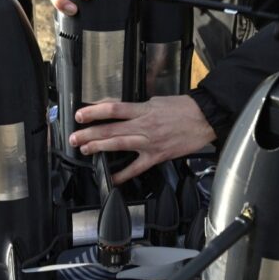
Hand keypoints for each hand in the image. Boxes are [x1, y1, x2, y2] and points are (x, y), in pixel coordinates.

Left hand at [68, 96, 215, 183]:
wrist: (205, 118)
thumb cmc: (183, 108)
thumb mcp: (156, 100)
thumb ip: (137, 107)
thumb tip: (119, 110)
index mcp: (143, 109)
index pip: (113, 109)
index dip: (94, 112)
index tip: (80, 115)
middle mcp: (144, 126)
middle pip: (111, 129)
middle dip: (89, 133)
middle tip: (73, 137)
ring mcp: (150, 142)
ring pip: (119, 145)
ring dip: (99, 148)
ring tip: (84, 149)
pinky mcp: (157, 155)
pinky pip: (137, 167)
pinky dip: (123, 174)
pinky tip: (111, 178)